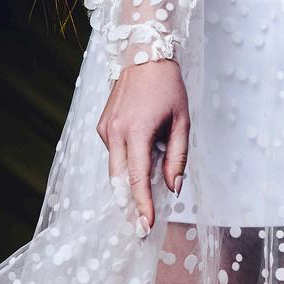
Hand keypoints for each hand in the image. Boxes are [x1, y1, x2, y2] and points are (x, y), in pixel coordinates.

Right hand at [97, 58, 190, 231]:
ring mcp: (105, 130)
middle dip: (129, 206)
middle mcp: (114, 133)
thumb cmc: (168, 88)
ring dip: (128, 185)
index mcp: (136, 131)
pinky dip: (125, 166)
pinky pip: (113, 155)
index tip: (145, 227)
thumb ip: (178, 157)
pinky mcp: (102, 127)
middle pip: (119, 181)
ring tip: (144, 200)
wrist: (143, 55)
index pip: (137, 178)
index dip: (142, 205)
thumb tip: (173, 188)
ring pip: (115, 169)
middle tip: (140, 228)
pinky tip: (139, 163)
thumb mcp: (182, 122)